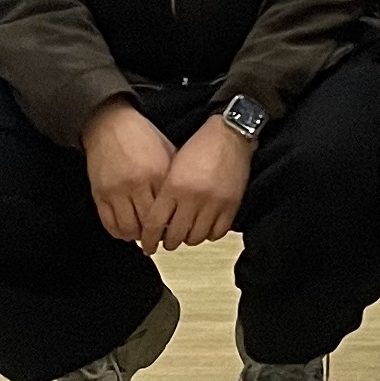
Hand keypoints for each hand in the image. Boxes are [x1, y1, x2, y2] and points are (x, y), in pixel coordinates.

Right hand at [81, 98, 175, 247]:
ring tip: (143, 232)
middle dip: (155, 234)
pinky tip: (127, 229)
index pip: (168, 211)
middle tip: (159, 235)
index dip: (171, 224)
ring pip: (128, 229)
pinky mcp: (100, 194)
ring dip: (137, 235)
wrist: (110, 124)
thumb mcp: (167, 152)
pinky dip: (119, 232)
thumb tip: (185, 203)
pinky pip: (109, 224)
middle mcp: (137, 184)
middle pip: (148, 225)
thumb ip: (175, 178)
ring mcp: (116, 191)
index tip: (174, 227)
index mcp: (157, 173)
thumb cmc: (142, 137)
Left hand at [154, 117, 251, 249]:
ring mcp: (213, 203)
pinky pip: (217, 233)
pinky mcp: (231, 205)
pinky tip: (206, 227)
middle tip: (168, 241)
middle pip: (175, 236)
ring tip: (188, 232)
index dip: (149, 240)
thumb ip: (165, 194)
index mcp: (174, 186)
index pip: (155, 224)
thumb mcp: (174, 166)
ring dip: (189, 238)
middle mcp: (193, 197)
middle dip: (169, 242)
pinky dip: (209, 234)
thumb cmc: (199, 147)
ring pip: (196, 238)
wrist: (230, 134)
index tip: (148, 246)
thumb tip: (156, 223)